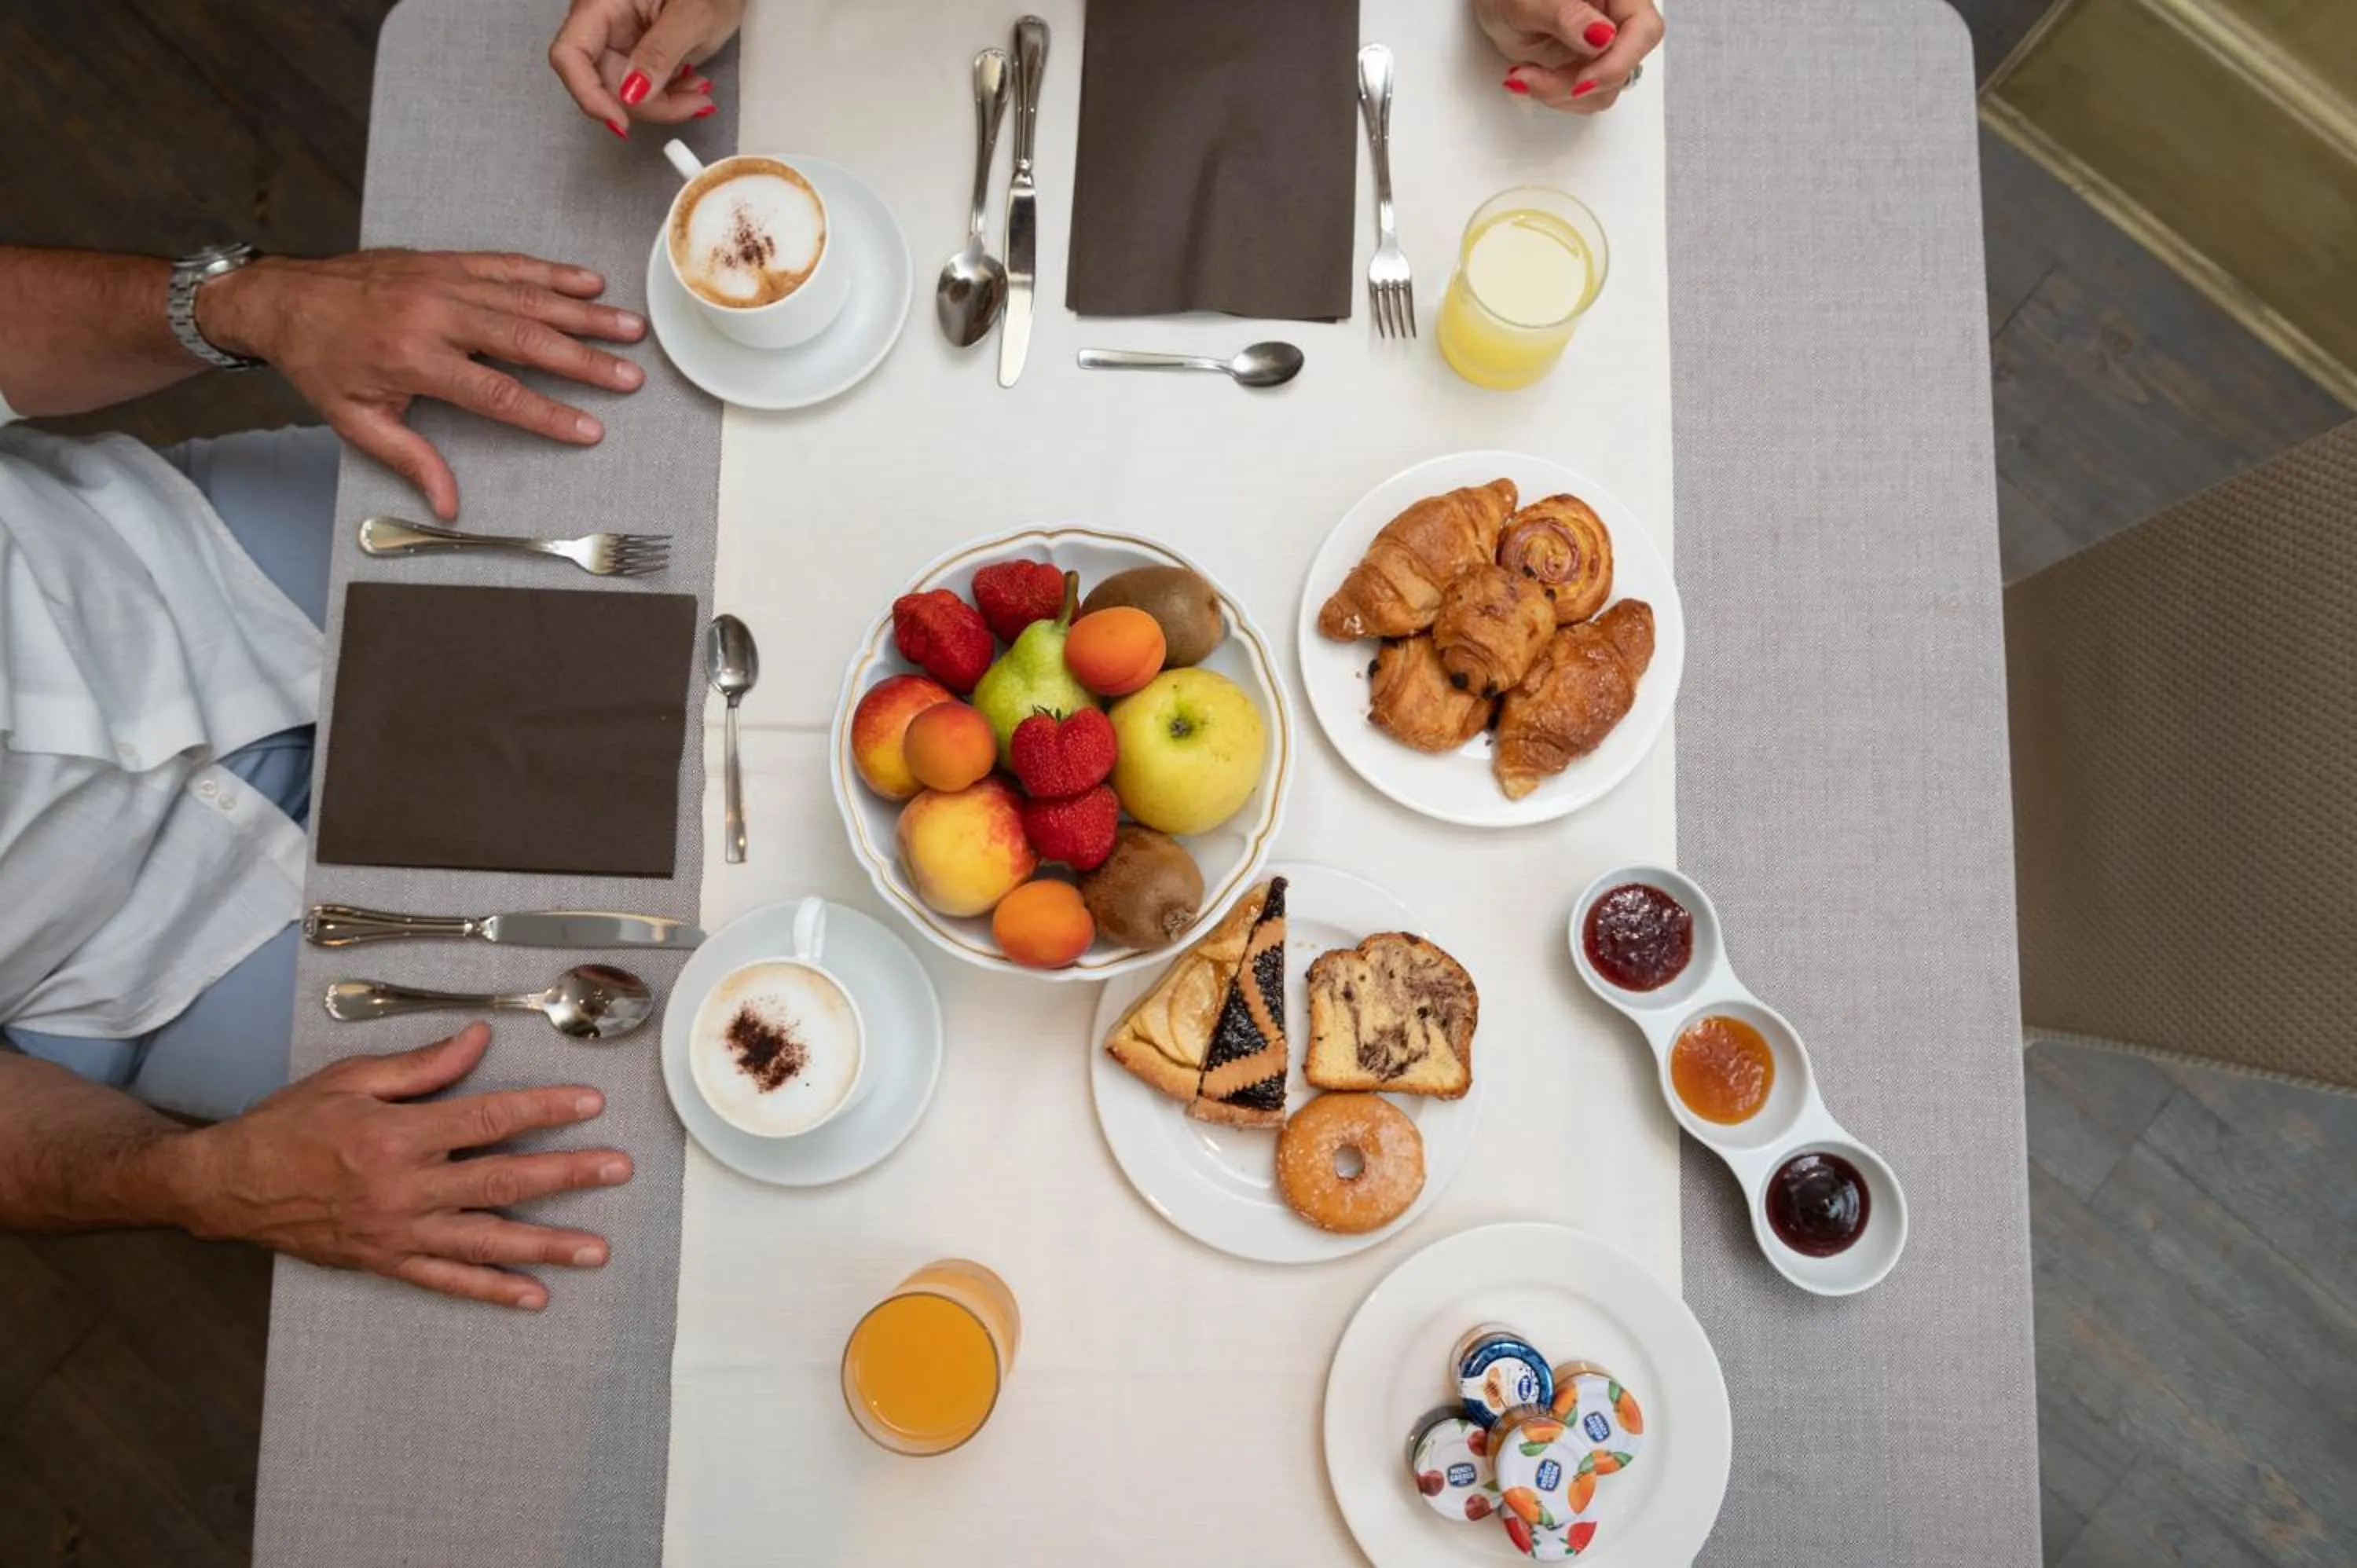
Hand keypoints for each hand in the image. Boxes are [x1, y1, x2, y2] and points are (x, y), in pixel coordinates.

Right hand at [163, 1023, 631, 1310]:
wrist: (228, 1185)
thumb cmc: (288, 1125)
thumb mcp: (350, 1079)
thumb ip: (422, 1066)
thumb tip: (477, 1041)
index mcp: (397, 1135)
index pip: (487, 1119)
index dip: (542, 1111)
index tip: (589, 1105)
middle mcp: (404, 1188)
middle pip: (501, 1182)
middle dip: (567, 1176)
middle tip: (618, 1169)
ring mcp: (397, 1231)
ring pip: (486, 1240)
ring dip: (547, 1245)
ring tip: (598, 1249)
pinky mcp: (385, 1261)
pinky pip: (447, 1279)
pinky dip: (492, 1290)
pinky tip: (534, 1296)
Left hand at [199, 248, 646, 519]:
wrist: (283, 299)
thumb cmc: (320, 362)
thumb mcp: (356, 421)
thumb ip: (410, 460)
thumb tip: (447, 506)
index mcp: (413, 358)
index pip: (496, 392)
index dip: (547, 413)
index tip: (589, 429)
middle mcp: (434, 314)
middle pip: (526, 338)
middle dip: (584, 359)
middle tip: (629, 376)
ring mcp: (443, 281)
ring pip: (526, 296)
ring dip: (582, 312)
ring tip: (629, 326)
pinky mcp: (445, 261)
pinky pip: (507, 265)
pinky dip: (550, 272)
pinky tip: (587, 280)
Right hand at [549, 0, 745, 135]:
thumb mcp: (693, 17)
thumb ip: (660, 52)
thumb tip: (631, 94)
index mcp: (602, 2)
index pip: (570, 54)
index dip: (588, 94)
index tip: (621, 122)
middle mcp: (602, 22)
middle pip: (601, 82)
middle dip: (646, 105)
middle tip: (692, 105)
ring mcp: (618, 40)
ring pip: (624, 93)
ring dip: (663, 105)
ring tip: (700, 94)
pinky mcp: (636, 54)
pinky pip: (641, 89)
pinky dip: (668, 97)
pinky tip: (693, 86)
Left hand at [1475, 0, 1664, 113]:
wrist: (1494, 4)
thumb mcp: (1526, 2)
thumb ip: (1565, 15)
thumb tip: (1601, 36)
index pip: (1643, 30)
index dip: (1618, 62)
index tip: (1582, 81)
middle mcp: (1614, 19)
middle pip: (1624, 66)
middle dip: (1578, 84)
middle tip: (1532, 78)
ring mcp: (1603, 47)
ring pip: (1604, 90)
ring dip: (1560, 93)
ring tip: (1522, 73)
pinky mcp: (1587, 67)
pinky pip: (1585, 97)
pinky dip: (1554, 96)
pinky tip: (1529, 77)